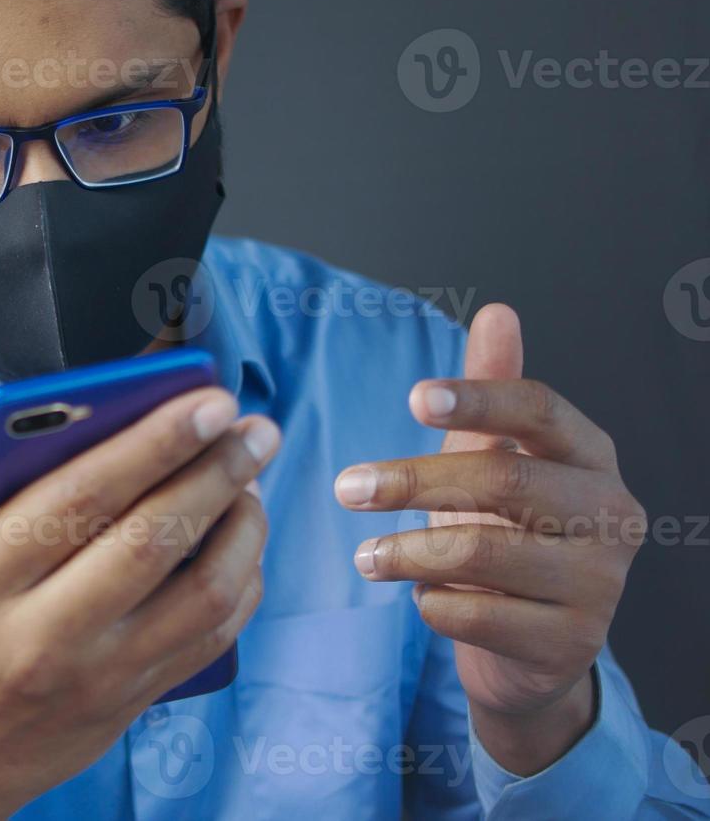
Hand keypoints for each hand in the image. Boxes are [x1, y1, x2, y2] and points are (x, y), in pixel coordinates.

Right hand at [0, 388, 278, 819]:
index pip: (76, 500)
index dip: (150, 444)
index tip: (201, 403)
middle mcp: (41, 634)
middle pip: (151, 540)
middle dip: (214, 472)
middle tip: (251, 428)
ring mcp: (96, 675)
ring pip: (199, 593)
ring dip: (241, 527)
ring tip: (250, 477)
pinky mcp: (133, 699)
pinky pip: (212, 638)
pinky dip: (243, 582)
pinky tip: (242, 539)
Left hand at [334, 304, 644, 773]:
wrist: (531, 646)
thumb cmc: (509, 534)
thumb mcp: (497, 457)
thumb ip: (495, 388)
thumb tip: (497, 312)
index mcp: (593, 458)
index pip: (542, 411)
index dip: (479, 398)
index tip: (412, 398)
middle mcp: (611, 516)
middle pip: (505, 480)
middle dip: (413, 481)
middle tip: (347, 487)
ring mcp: (598, 584)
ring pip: (487, 553)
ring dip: (408, 552)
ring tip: (363, 555)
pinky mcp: (568, 643)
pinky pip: (479, 615)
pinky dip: (433, 602)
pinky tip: (419, 597)